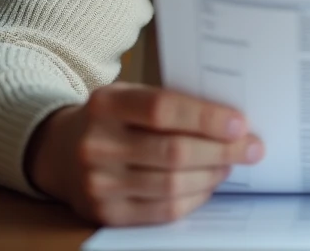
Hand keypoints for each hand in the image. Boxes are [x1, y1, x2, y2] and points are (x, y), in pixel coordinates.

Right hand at [25, 83, 264, 225]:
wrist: (57, 150)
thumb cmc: (110, 118)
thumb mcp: (127, 95)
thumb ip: (168, 103)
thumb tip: (229, 119)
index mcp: (105, 104)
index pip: (163, 110)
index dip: (205, 118)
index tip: (240, 123)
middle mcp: (97, 144)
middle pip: (173, 152)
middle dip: (222, 151)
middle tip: (252, 147)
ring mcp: (98, 183)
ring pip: (172, 185)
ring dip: (212, 175)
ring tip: (231, 164)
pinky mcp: (105, 213)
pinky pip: (163, 211)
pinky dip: (194, 198)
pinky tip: (208, 184)